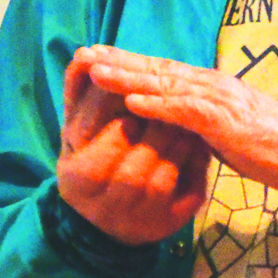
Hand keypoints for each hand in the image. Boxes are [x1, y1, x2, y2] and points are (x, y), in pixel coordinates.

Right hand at [58, 57, 210, 244]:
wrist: (110, 209)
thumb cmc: (92, 153)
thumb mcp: (79, 125)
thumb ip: (80, 90)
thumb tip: (85, 52)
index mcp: (77, 181)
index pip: (102, 153)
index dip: (120, 126)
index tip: (134, 103)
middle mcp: (105, 210)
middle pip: (134, 173)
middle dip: (155, 134)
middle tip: (171, 106)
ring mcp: (139, 222)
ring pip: (163, 182)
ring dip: (178, 147)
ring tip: (187, 121)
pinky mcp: (168, 225)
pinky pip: (187, 196)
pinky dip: (196, 167)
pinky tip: (201, 145)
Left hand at [77, 45, 277, 192]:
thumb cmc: (266, 144)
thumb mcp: (222, 129)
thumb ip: (197, 119)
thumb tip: (171, 119)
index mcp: (209, 85)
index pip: (162, 69)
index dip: (128, 62)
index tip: (97, 56)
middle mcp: (210, 84)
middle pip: (157, 69)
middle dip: (118, 61)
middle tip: (83, 53)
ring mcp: (218, 99)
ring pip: (165, 85)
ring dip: (129, 79)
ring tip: (97, 73)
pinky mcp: (225, 121)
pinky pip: (185, 111)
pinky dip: (158, 106)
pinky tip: (134, 103)